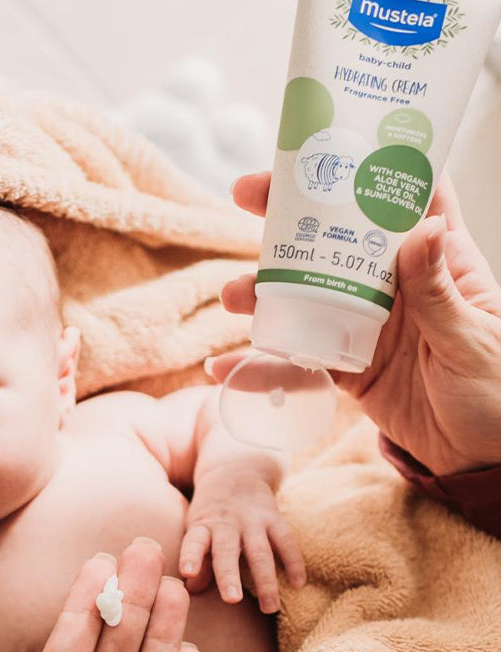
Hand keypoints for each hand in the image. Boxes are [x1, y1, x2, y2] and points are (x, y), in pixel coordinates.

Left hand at [180, 468, 302, 613]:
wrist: (236, 471)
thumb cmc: (212, 512)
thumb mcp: (198, 528)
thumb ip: (198, 559)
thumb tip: (192, 588)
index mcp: (203, 525)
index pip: (194, 541)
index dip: (190, 556)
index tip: (187, 573)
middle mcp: (227, 523)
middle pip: (227, 550)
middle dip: (229, 575)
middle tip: (232, 600)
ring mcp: (252, 520)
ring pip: (260, 551)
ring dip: (265, 580)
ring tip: (270, 607)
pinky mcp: (274, 517)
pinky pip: (286, 541)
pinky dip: (294, 562)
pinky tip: (299, 584)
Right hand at [218, 171, 500, 475]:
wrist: (484, 460)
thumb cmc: (500, 394)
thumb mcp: (475, 340)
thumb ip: (440, 290)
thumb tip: (422, 226)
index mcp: (440, 264)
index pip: (407, 200)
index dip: (370, 166)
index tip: (327, 141)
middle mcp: (396, 287)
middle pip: (337, 237)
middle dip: (290, 216)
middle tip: (246, 195)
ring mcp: (367, 325)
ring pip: (306, 295)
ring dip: (264, 292)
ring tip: (233, 296)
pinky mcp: (347, 366)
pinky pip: (298, 359)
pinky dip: (262, 366)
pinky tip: (227, 368)